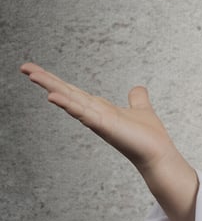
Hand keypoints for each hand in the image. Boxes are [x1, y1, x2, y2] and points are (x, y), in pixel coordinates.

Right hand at [21, 62, 174, 172]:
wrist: (157, 153)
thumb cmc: (148, 136)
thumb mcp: (141, 109)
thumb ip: (137, 99)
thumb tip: (137, 88)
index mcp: (100, 108)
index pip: (73, 91)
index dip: (56, 81)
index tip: (37, 70)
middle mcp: (94, 113)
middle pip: (66, 92)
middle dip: (46, 80)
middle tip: (24, 67)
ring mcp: (96, 119)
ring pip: (70, 100)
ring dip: (51, 87)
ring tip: (33, 75)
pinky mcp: (103, 126)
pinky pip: (82, 113)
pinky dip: (68, 104)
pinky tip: (52, 96)